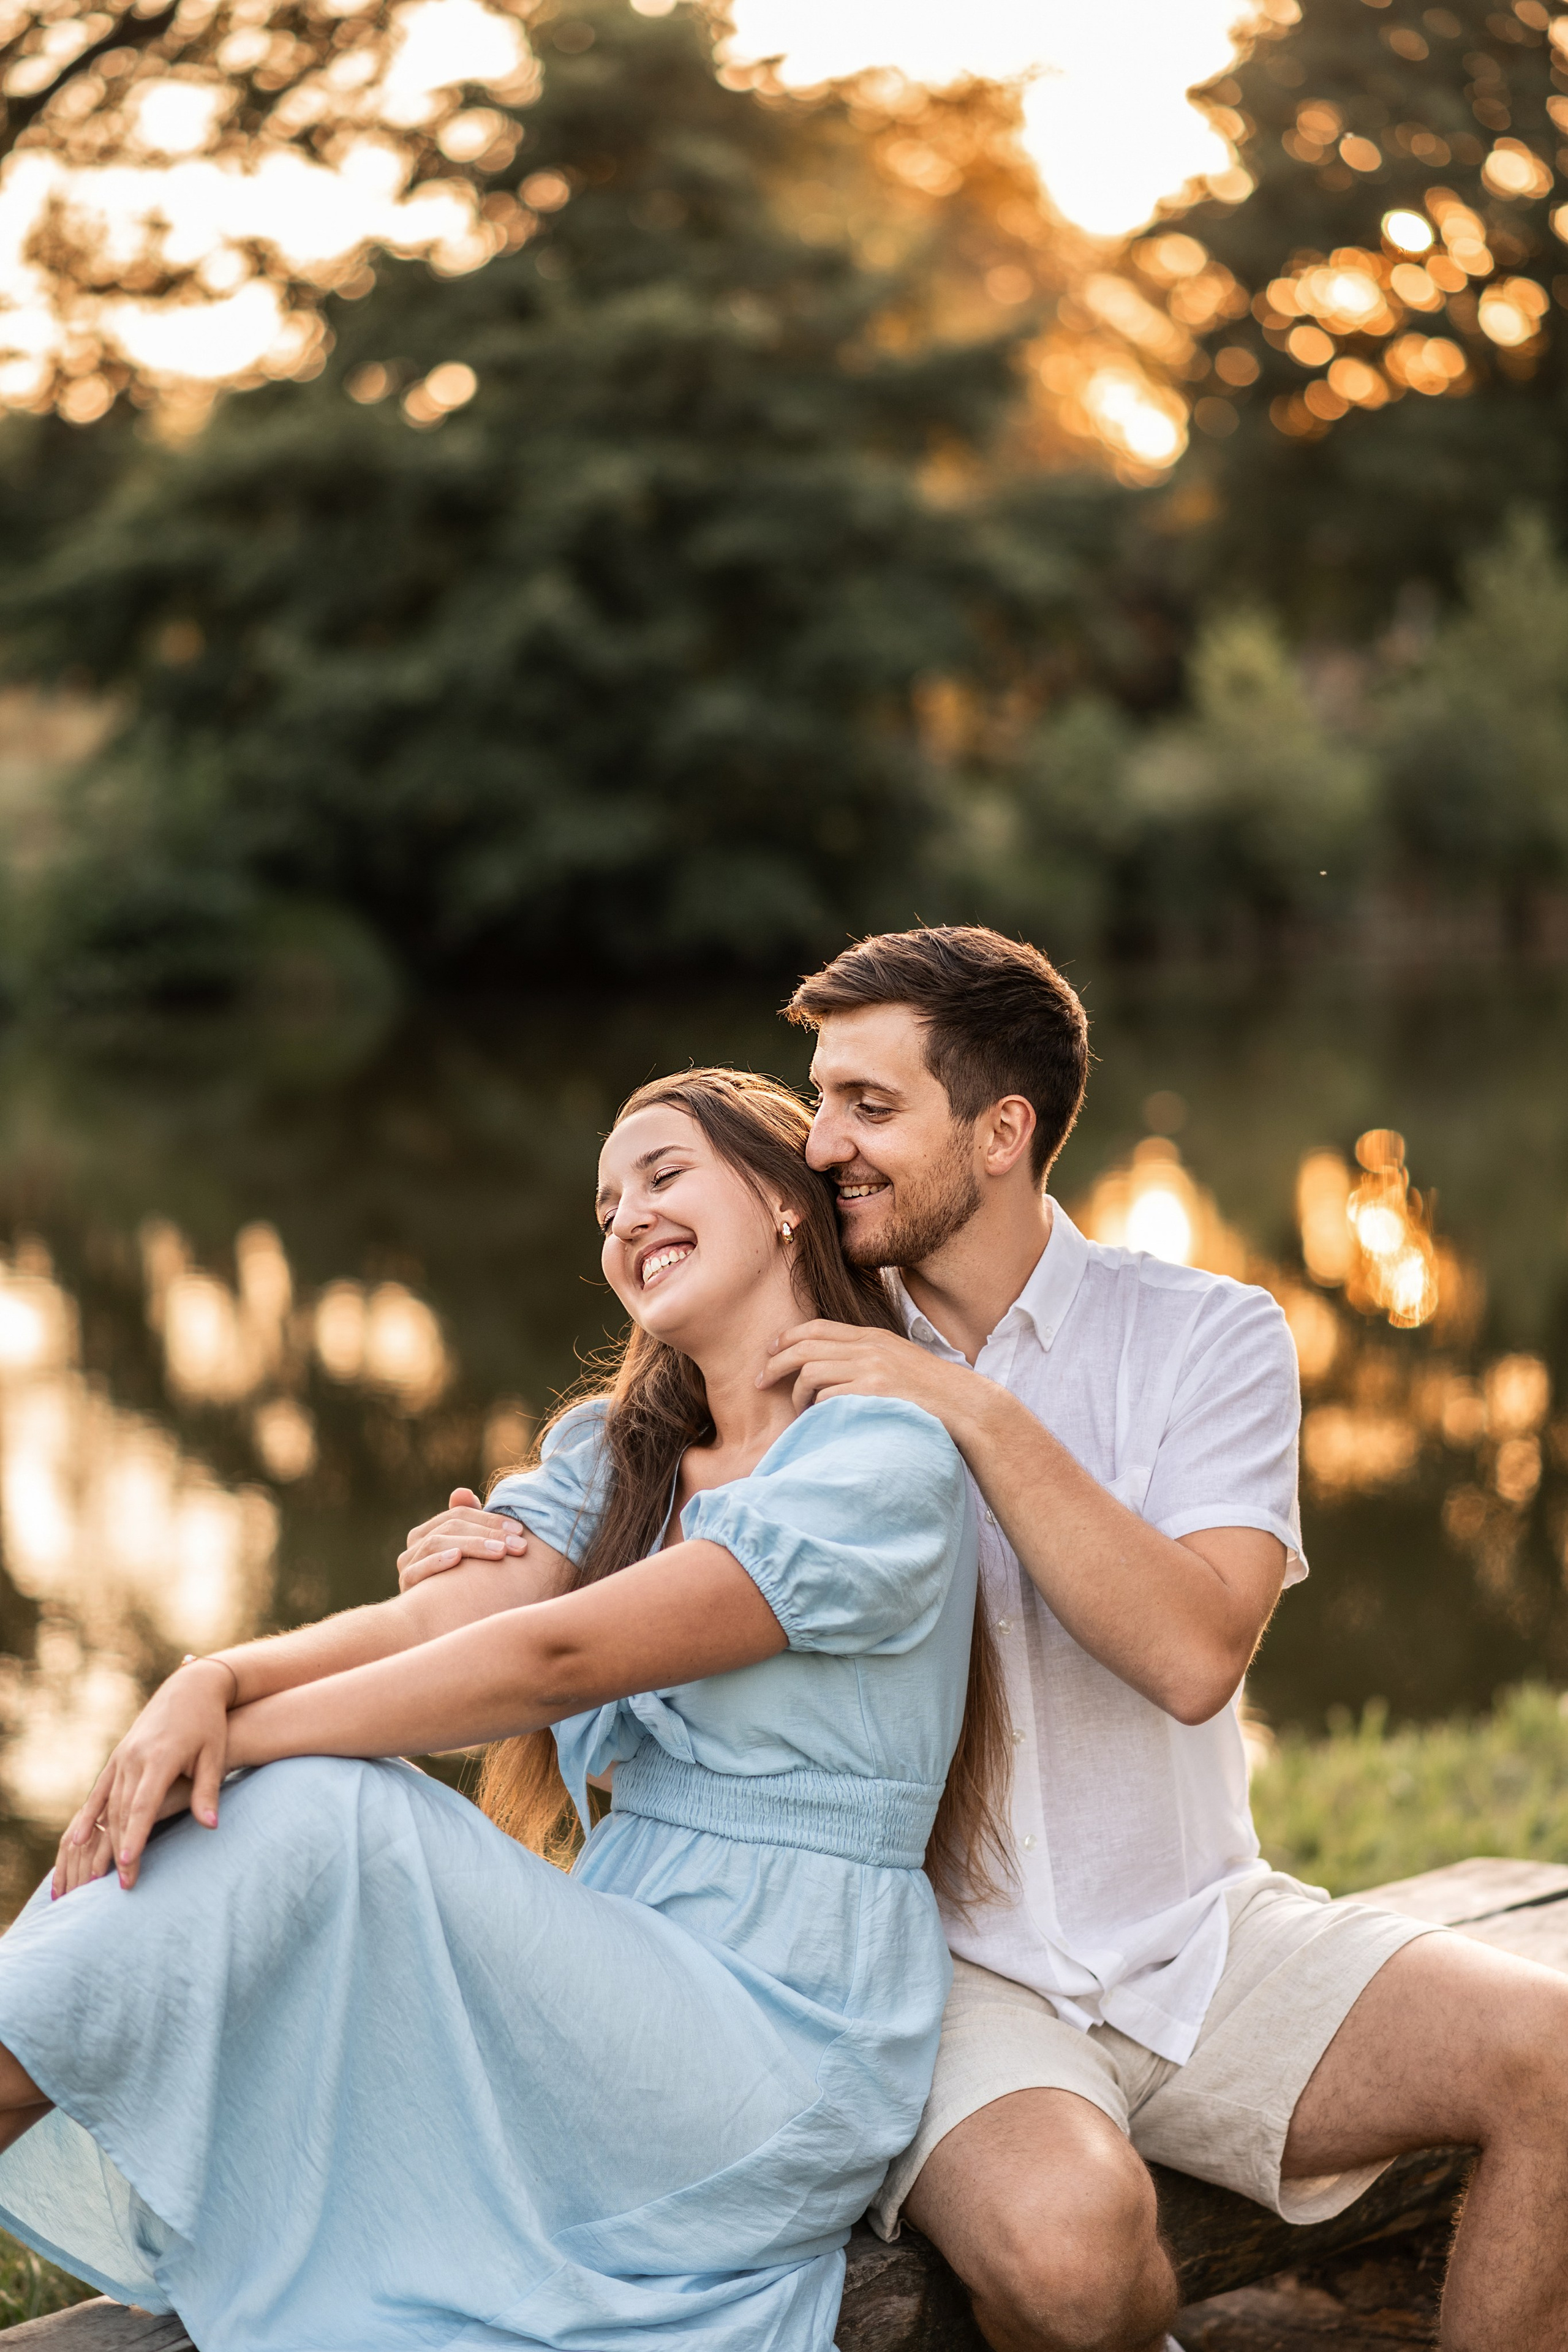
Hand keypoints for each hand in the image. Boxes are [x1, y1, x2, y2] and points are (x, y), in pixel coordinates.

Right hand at [56, 1660, 231, 1893]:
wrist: (190, 1687)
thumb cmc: (209, 1723)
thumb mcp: (214, 1754)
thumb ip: (208, 1792)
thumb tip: (211, 1826)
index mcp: (159, 1758)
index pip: (143, 1806)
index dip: (135, 1836)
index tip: (129, 1864)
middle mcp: (134, 1758)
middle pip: (122, 1812)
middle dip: (122, 1850)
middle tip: (123, 1885)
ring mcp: (122, 1757)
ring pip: (109, 1805)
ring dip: (104, 1840)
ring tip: (100, 1875)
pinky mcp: (117, 1757)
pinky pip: (99, 1792)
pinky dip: (89, 1817)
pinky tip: (78, 1841)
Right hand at [398, 1489, 528, 1590]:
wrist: (444, 1624)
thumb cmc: (464, 1583)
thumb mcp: (472, 1552)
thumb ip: (471, 1522)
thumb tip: (462, 1491)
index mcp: (430, 1531)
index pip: (459, 1514)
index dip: (490, 1519)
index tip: (520, 1530)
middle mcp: (415, 1545)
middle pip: (450, 1527)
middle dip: (488, 1533)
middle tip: (518, 1545)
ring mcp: (407, 1564)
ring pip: (436, 1543)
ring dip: (472, 1545)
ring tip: (500, 1553)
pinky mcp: (405, 1586)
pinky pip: (416, 1571)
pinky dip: (436, 1562)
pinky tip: (457, 1558)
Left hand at [757, 1320, 974, 1426]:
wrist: (966, 1406)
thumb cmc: (930, 1394)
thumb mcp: (897, 1363)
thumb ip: (866, 1359)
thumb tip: (831, 1370)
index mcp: (872, 1337)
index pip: (817, 1327)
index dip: (786, 1338)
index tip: (769, 1353)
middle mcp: (869, 1348)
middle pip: (804, 1346)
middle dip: (774, 1363)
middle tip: (760, 1382)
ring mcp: (871, 1369)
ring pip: (810, 1373)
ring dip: (796, 1394)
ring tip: (798, 1412)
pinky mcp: (873, 1392)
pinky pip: (826, 1398)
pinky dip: (816, 1410)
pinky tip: (819, 1422)